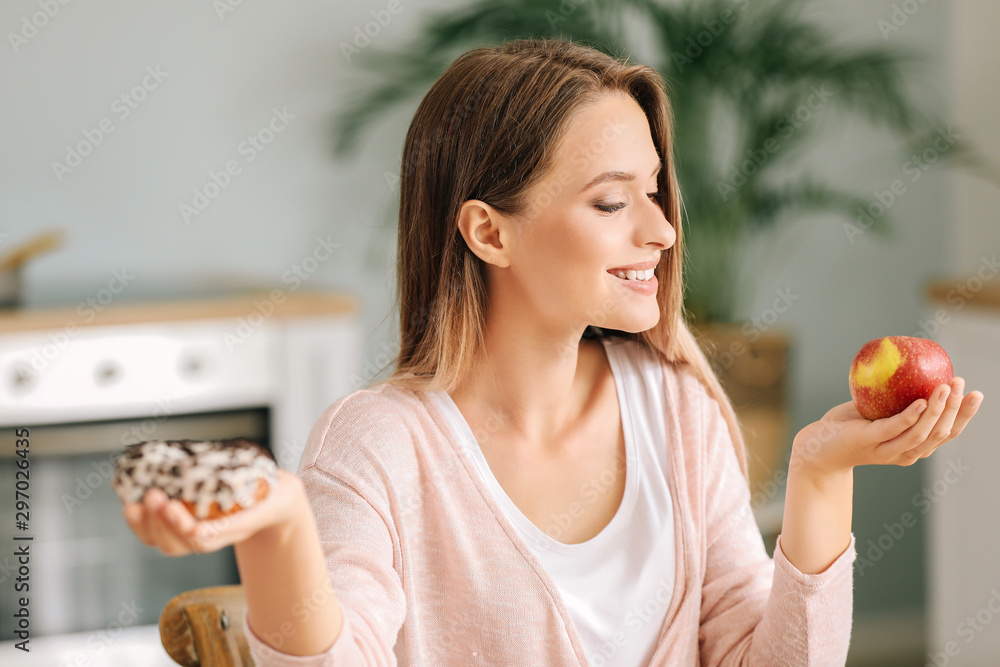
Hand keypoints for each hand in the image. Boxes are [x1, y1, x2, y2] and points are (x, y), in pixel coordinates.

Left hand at [122, 468, 303, 555]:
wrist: (275, 504)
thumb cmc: (277, 495)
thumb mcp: (284, 493)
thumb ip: (278, 490)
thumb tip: (266, 485)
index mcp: (235, 529)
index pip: (204, 539)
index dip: (185, 528)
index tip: (173, 508)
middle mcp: (212, 535)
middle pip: (179, 544)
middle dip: (161, 523)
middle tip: (155, 496)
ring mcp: (196, 532)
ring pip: (165, 543)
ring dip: (146, 525)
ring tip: (138, 502)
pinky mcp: (183, 523)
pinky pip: (156, 533)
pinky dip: (140, 524)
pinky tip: (131, 504)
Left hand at [790, 377, 982, 476]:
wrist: (818, 446)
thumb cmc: (850, 426)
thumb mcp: (880, 410)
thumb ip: (898, 398)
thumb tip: (916, 366)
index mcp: (914, 447)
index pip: (948, 433)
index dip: (964, 415)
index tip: (976, 394)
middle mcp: (906, 453)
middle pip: (940, 433)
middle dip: (956, 409)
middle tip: (962, 384)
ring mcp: (887, 450)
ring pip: (921, 433)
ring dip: (938, 409)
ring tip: (945, 387)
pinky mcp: (868, 442)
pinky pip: (894, 429)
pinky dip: (911, 416)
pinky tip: (921, 401)